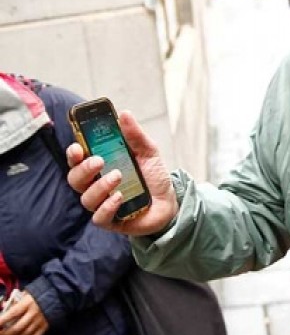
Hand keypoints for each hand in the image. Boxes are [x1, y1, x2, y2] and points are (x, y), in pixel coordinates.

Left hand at [0, 292, 48, 334]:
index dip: (1, 322)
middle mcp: (33, 314)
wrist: (55, 297)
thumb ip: (13, 301)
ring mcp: (40, 322)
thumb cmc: (36, 296)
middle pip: (16, 329)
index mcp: (27, 303)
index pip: (12, 314)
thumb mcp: (24, 295)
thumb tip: (2, 306)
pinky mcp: (44, 328)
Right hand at [67, 110, 178, 235]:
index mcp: (100, 167)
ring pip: (86, 198)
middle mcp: (96, 185)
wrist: (171, 201)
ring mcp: (102, 204)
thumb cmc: (153, 176)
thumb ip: (135, 135)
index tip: (77, 148)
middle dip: (83, 169)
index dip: (73, 154)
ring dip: (100, 186)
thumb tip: (125, 114)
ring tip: (118, 176)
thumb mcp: (148, 152)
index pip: (77, 160)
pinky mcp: (111, 221)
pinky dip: (107, 207)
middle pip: (75, 179)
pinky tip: (119, 197)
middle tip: (99, 160)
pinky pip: (99, 217)